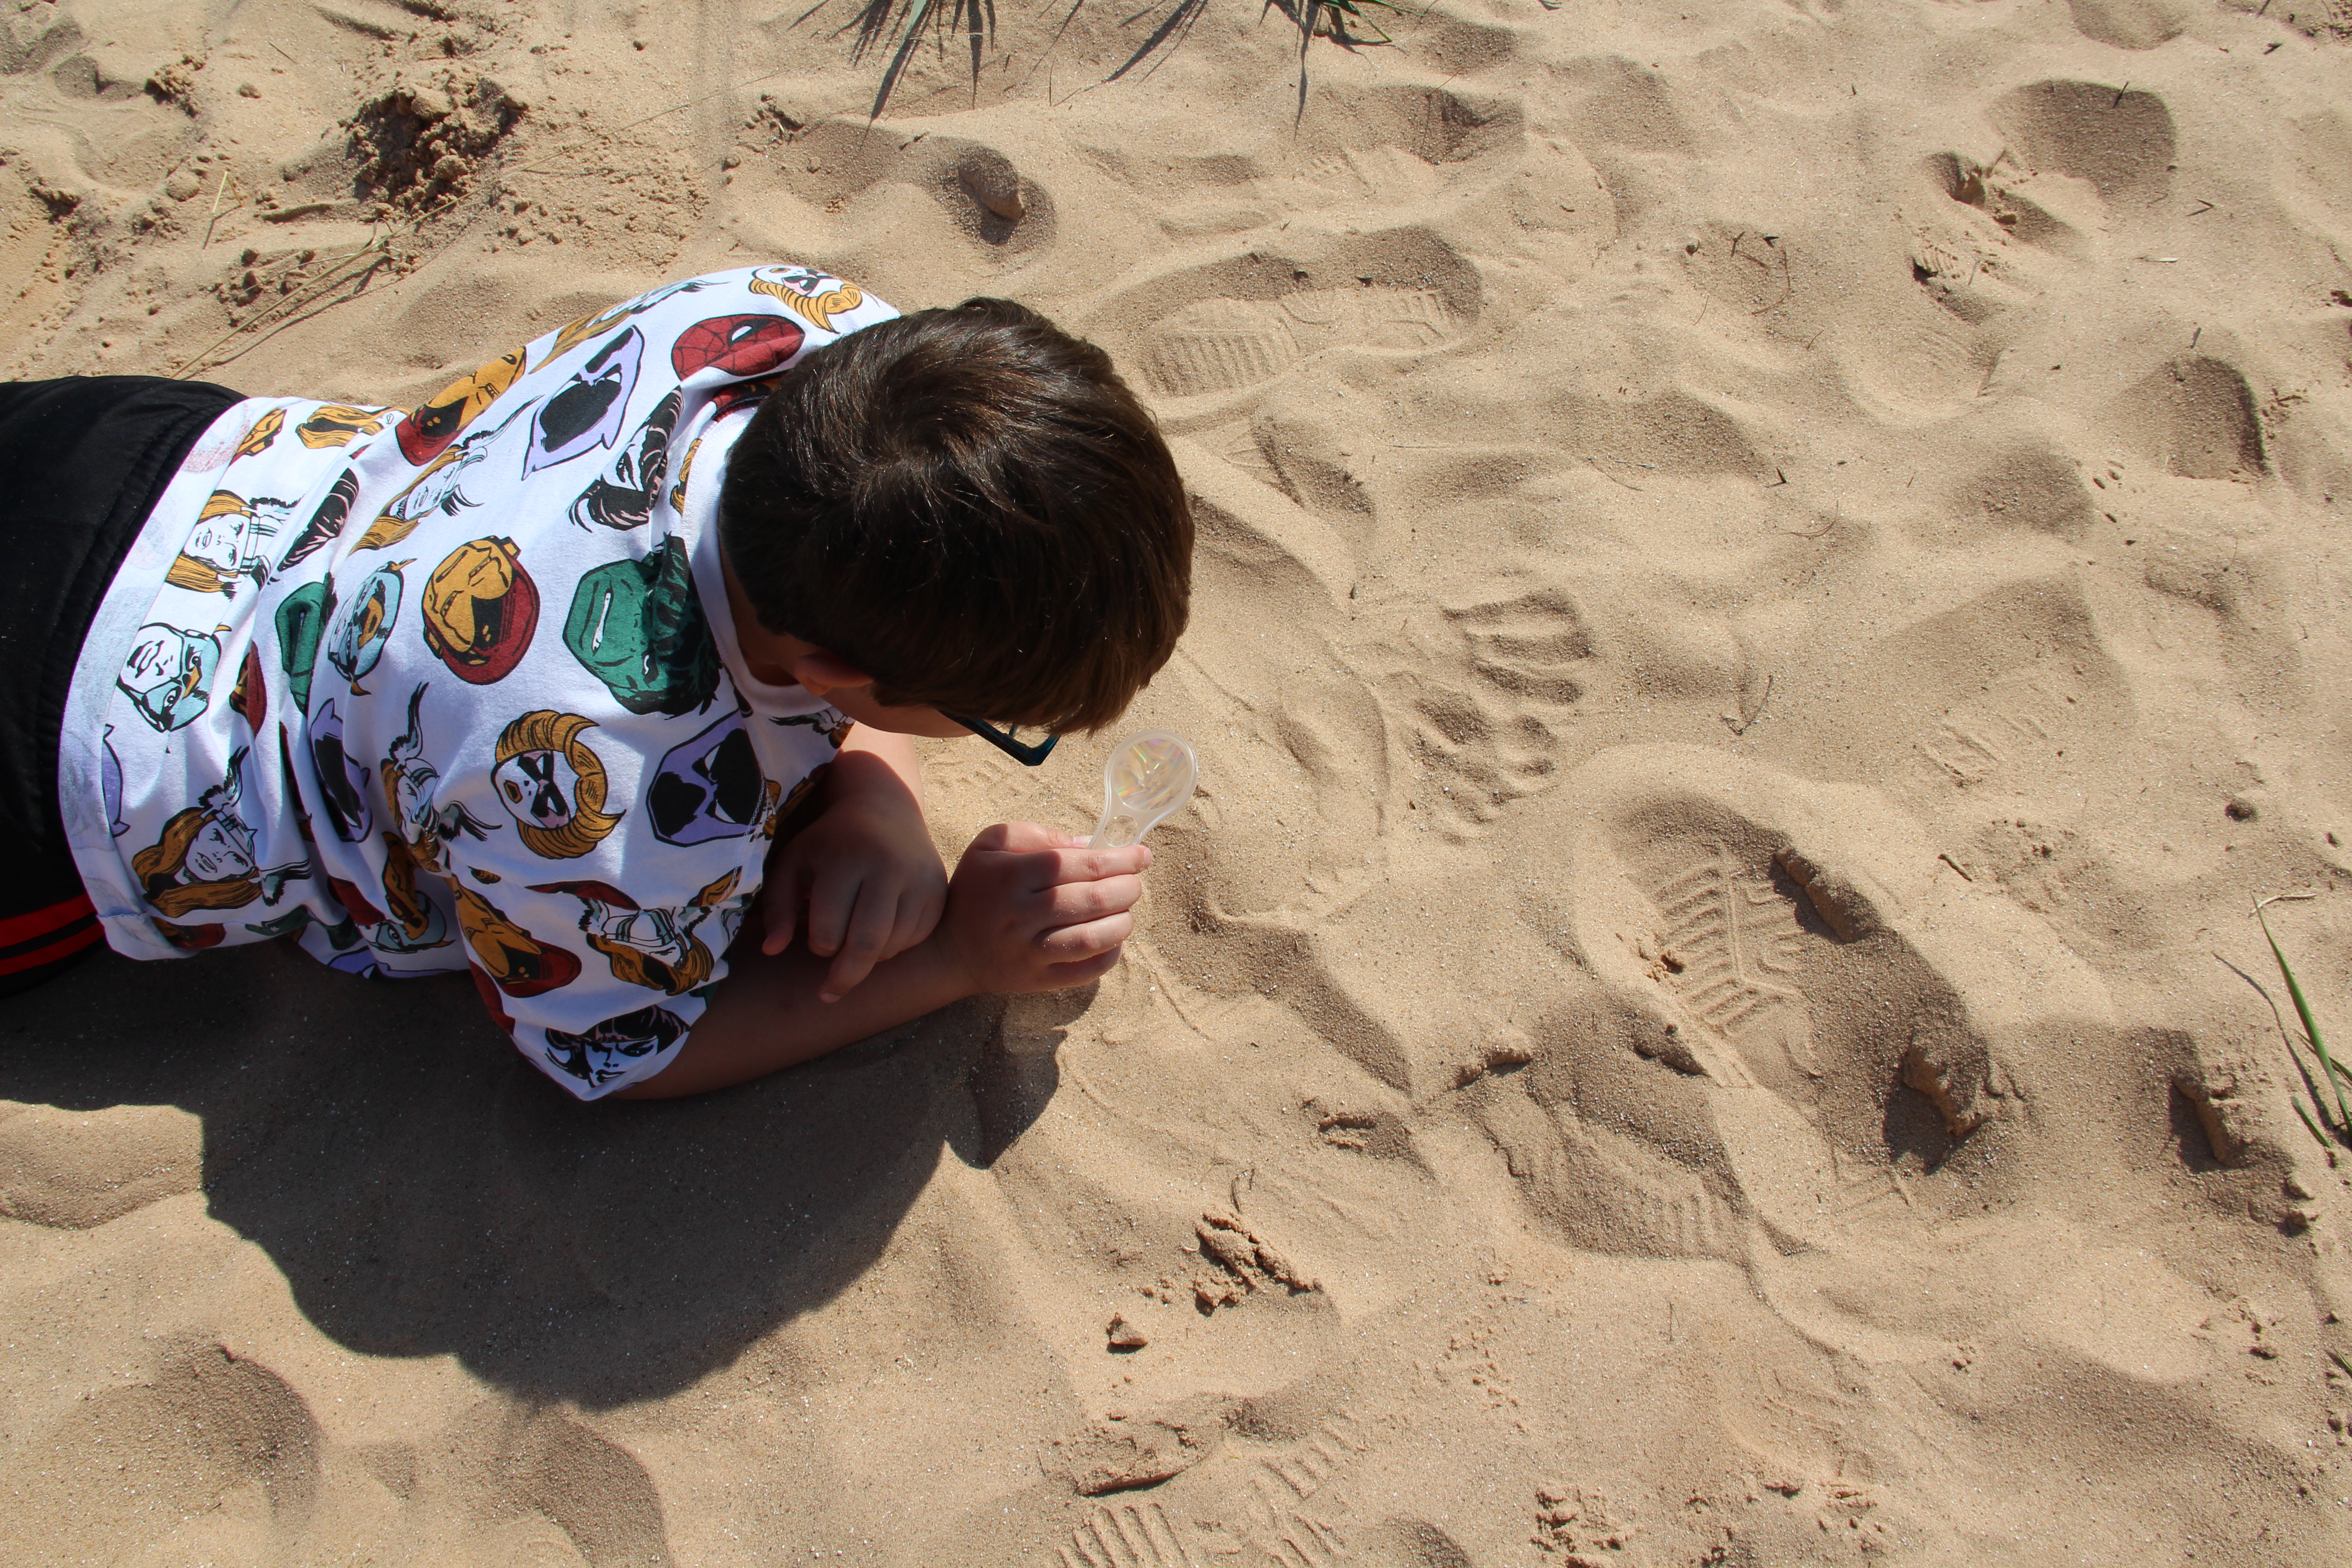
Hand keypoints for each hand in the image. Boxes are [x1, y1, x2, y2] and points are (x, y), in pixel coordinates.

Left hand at [760, 788, 948, 1001]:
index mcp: (845, 859)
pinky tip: (882, 931)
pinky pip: (917, 937)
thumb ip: (777, 906)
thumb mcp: (794, 863)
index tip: (816, 938)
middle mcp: (888, 866)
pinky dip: (896, 946)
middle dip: (845, 975)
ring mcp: (919, 878)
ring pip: (893, 946)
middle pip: (866, 945)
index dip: (818, 945)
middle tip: (830, 989)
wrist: (886, 808)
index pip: (829, 931)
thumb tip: (770, 951)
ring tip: (856, 944)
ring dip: (871, 959)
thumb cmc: (830, 842)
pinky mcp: (938, 889)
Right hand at [937, 822, 1152, 994]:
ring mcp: (1030, 952)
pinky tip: (1114, 937)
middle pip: (1091, 899)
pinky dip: (1111, 953)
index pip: (1079, 863)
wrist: (949, 949)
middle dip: (1127, 887)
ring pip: (1093, 937)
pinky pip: (1087, 970)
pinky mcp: (1038, 980)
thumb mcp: (991, 845)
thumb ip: (1037, 835)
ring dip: (1123, 920)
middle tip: (1135, 881)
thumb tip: (1088, 844)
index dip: (1119, 857)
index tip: (1142, 855)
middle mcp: (1020, 915)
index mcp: (1012, 875)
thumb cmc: (977, 888)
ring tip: (1126, 908)